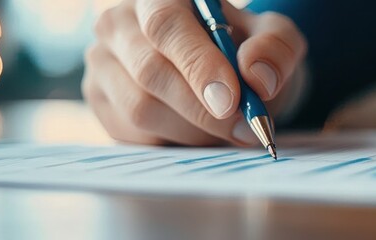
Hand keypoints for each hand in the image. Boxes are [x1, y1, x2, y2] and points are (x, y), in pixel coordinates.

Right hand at [83, 0, 306, 145]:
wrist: (223, 75)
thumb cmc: (244, 49)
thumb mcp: (274, 39)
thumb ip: (275, 48)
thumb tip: (257, 77)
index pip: (166, 26)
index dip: (198, 65)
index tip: (231, 100)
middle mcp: (120, 23)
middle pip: (149, 71)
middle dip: (201, 109)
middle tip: (243, 129)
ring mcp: (103, 62)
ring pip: (139, 109)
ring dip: (192, 131)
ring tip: (227, 131)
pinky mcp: (100, 101)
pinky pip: (132, 135)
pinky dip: (174, 142)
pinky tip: (199, 133)